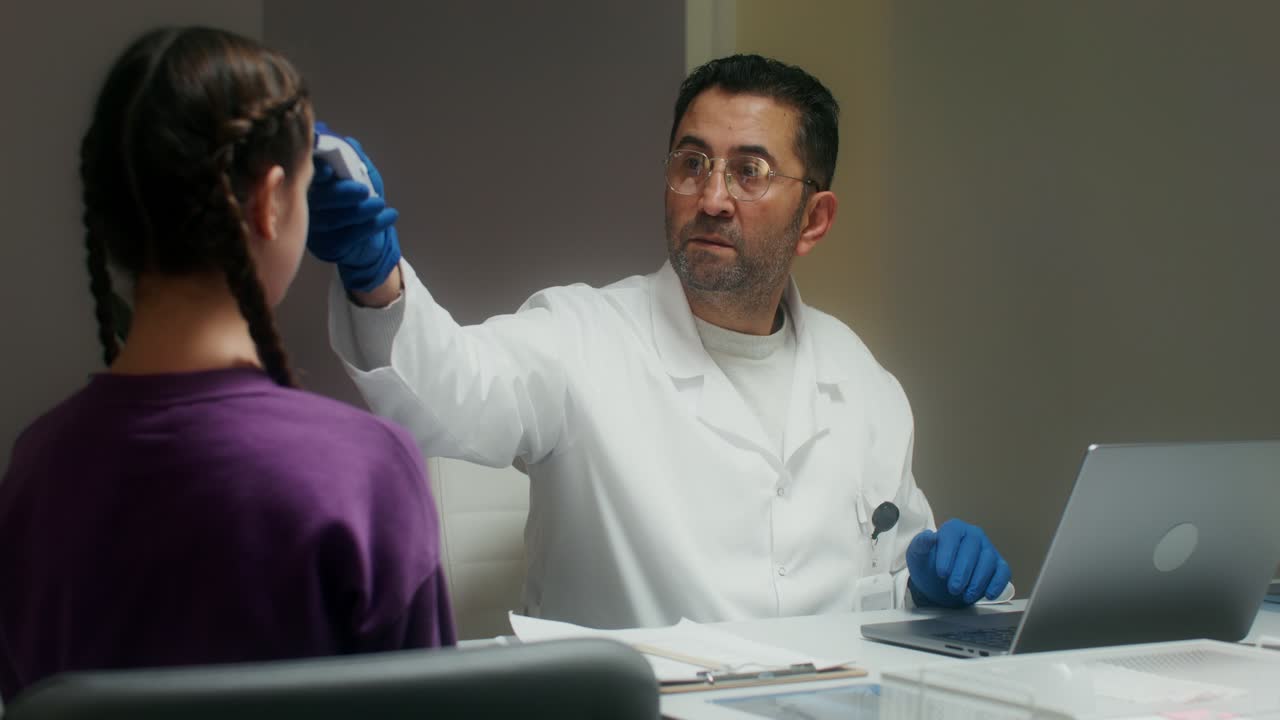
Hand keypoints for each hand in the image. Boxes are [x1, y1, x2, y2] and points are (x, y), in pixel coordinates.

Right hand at [307, 129, 400, 291]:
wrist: (373, 240)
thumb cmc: (362, 201)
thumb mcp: (363, 175)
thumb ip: (354, 158)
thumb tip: (348, 143)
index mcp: (310, 184)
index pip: (306, 175)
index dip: (315, 171)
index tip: (330, 169)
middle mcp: (305, 207)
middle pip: (317, 200)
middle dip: (341, 193)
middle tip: (364, 189)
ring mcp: (314, 230)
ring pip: (333, 220)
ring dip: (360, 210)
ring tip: (380, 203)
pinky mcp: (328, 248)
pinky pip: (349, 237)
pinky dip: (372, 225)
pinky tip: (389, 216)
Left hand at [906, 519, 1010, 607]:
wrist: (939, 582)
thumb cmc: (928, 565)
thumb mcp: (917, 556)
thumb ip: (920, 545)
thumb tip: (930, 536)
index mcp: (954, 528)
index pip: (953, 536)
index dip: (948, 555)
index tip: (941, 574)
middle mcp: (973, 535)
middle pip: (972, 549)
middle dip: (963, 571)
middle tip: (953, 589)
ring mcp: (988, 549)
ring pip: (988, 561)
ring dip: (978, 580)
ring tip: (966, 595)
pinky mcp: (999, 565)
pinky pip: (1003, 572)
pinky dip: (997, 583)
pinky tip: (988, 595)